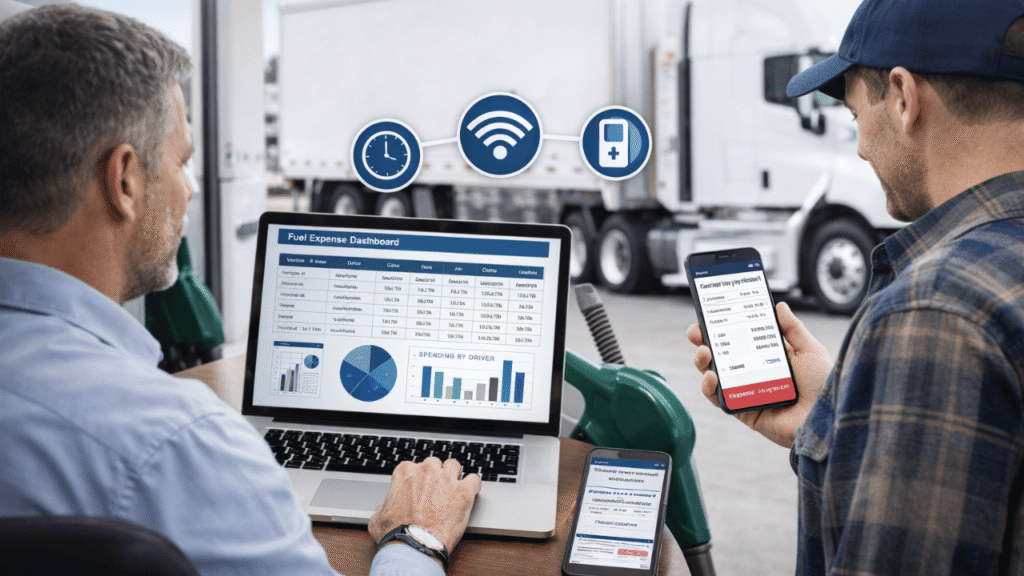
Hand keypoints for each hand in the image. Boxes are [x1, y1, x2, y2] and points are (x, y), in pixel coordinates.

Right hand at [369, 457, 481, 553]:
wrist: (415, 545)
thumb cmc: (396, 533)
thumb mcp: (378, 518)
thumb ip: (383, 507)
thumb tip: (384, 509)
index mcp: (405, 472)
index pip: (413, 467)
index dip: (416, 480)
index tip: (419, 490)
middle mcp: (427, 471)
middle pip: (434, 464)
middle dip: (435, 476)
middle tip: (435, 492)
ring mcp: (446, 479)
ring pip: (454, 466)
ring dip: (454, 476)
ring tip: (453, 489)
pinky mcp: (463, 492)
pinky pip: (474, 479)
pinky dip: (473, 485)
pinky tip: (470, 492)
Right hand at [686, 301, 832, 447]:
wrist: (827, 418)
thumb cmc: (824, 386)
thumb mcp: (810, 350)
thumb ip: (792, 329)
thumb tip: (779, 306)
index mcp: (771, 357)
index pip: (741, 339)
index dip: (724, 327)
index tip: (711, 315)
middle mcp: (756, 374)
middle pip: (722, 355)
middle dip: (705, 341)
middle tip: (696, 332)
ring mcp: (747, 392)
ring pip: (715, 375)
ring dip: (703, 362)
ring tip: (704, 352)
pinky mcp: (743, 410)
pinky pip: (719, 399)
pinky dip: (709, 388)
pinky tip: (711, 377)